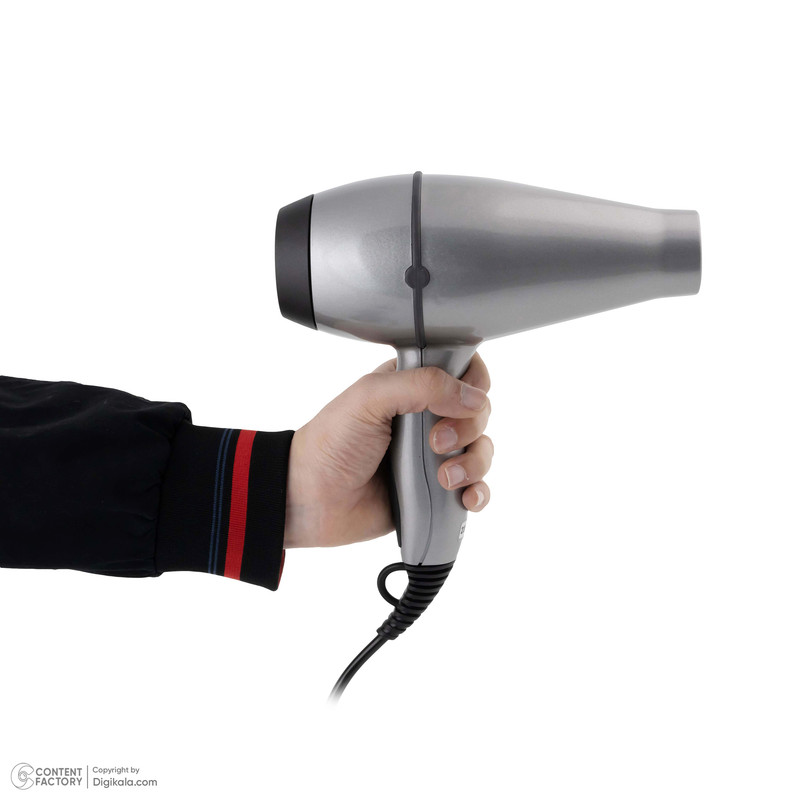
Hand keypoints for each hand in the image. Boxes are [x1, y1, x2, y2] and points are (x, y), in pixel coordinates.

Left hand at [284, 354, 492, 547]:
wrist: (309, 499)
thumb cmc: (330, 444)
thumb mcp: (370, 398)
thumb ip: (422, 385)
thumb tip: (474, 397)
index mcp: (412, 386)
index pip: (464, 372)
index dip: (472, 385)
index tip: (457, 402)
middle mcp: (428, 418)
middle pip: (479, 413)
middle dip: (468, 429)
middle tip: (434, 443)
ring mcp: (433, 457)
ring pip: (481, 451)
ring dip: (474, 464)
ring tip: (443, 477)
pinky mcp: (434, 491)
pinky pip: (474, 489)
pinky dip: (478, 492)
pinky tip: (464, 496)